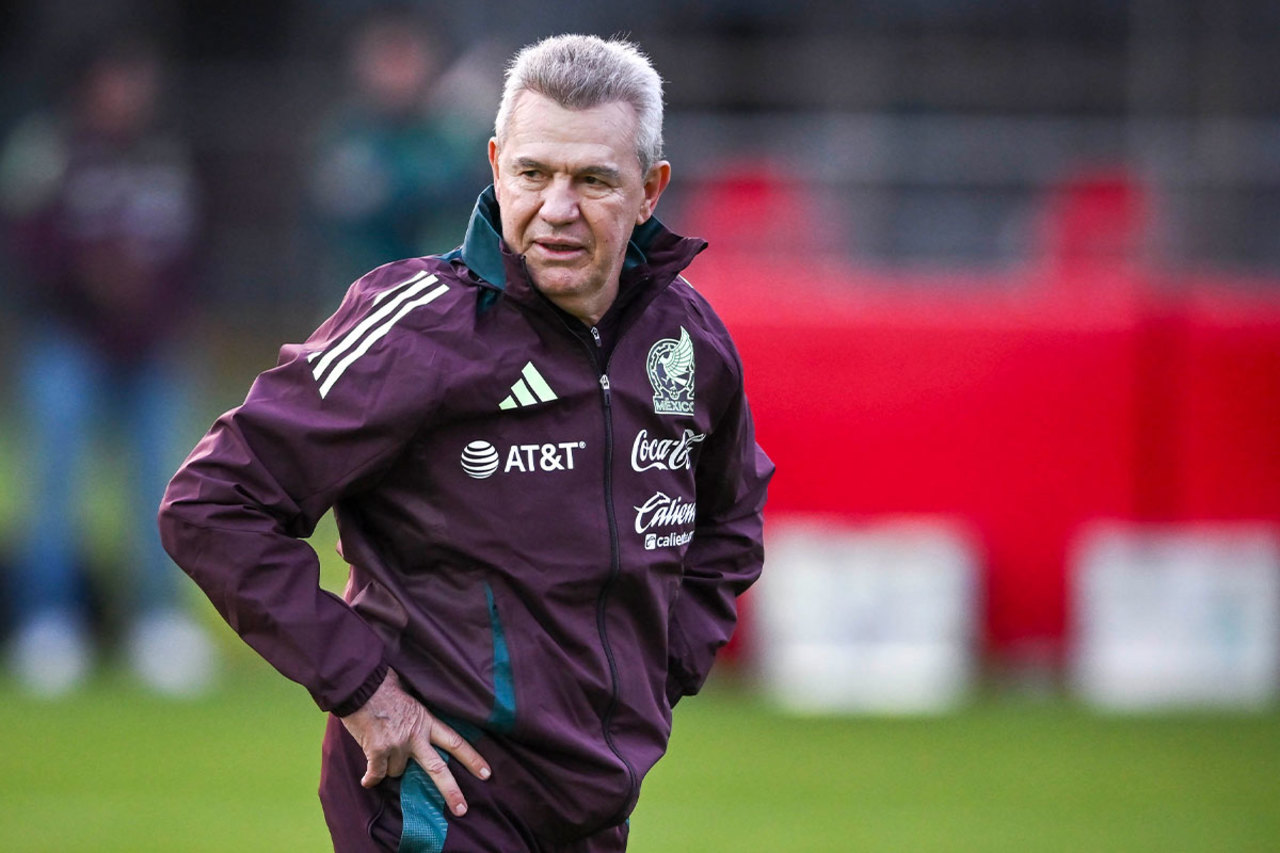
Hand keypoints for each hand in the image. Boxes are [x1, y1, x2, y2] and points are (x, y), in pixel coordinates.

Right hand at [340, 668, 490, 815]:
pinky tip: (367, 781)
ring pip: (398, 772)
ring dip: (390, 766)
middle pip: (438, 768)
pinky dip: (371, 778)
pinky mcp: (378, 751)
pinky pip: (377, 774)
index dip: (472, 758)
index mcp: (426, 720)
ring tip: (380, 747)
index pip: (455, 741)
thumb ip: (417, 711)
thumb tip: (418, 714)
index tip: (486, 773)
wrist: (359, 684)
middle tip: (462, 810)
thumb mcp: (410, 694)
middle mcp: (415, 735)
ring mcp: (397, 744)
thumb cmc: (383, 684)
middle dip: (452, 791)